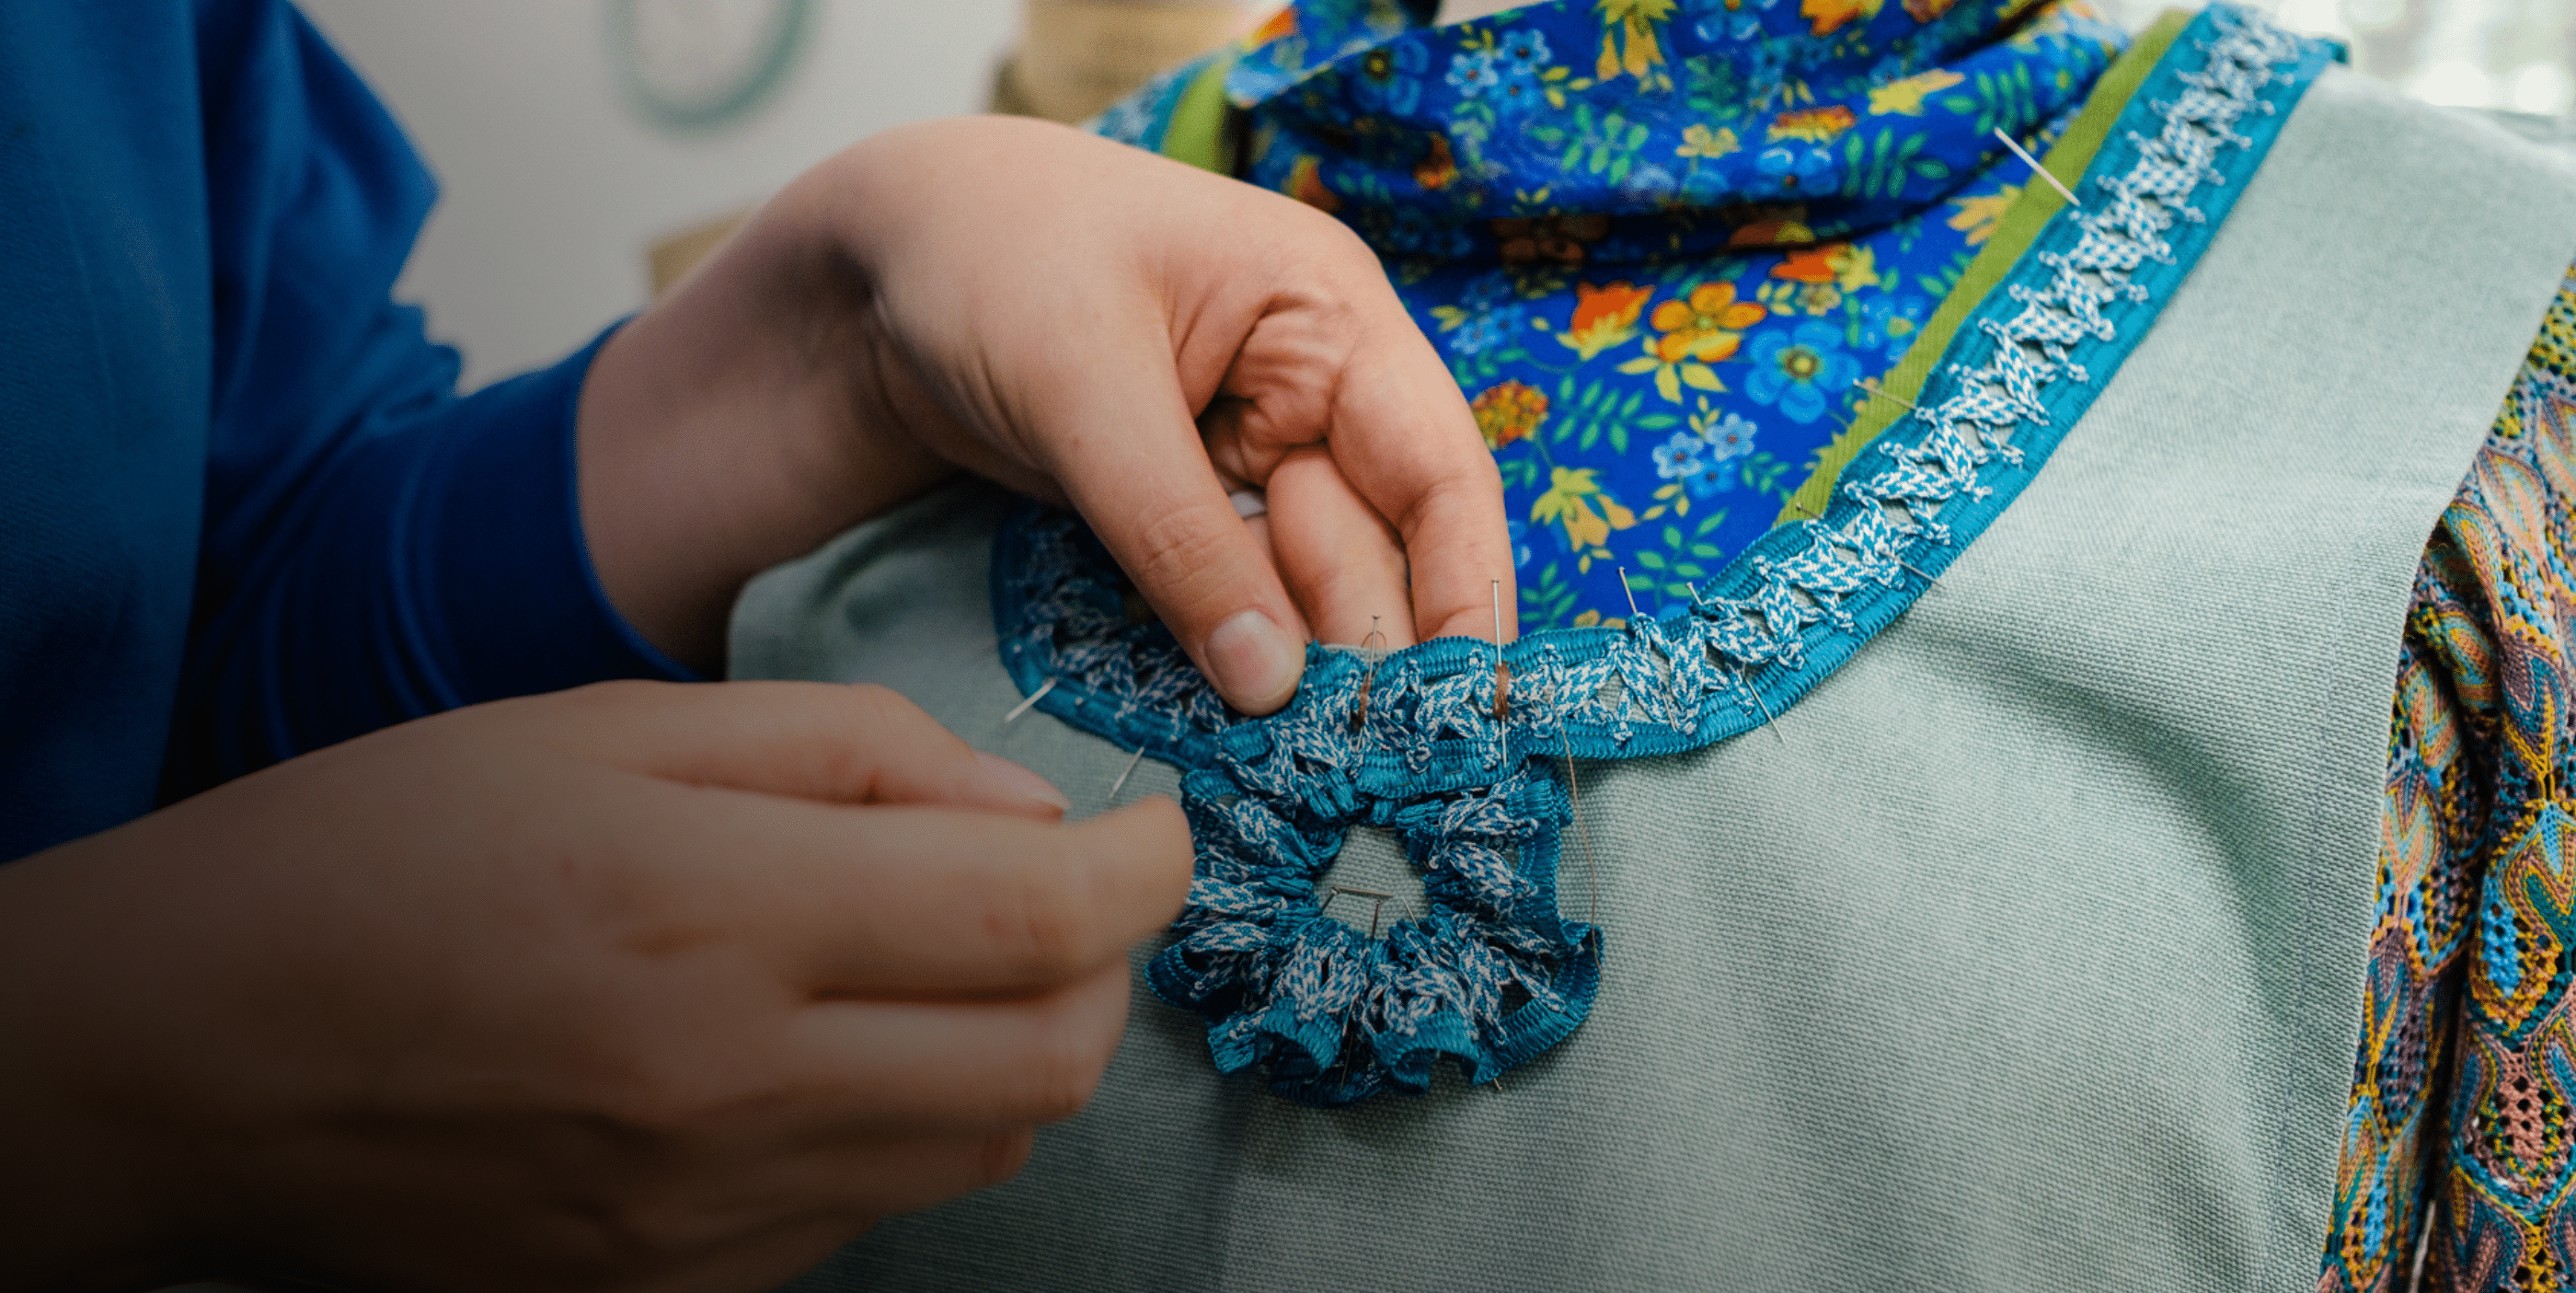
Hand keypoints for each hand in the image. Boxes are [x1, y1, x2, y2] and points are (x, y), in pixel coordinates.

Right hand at [0, 681, 1187, 1291]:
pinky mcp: (679, 1289)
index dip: (1144, 866)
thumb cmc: (388, 850)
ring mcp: (710, 1219)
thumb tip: (1029, 806)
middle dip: (1106, 965)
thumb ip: (851, 754)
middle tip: (1062, 890)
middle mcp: (734, 1092)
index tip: (1153, 826)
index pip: (1040, 917)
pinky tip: (830, 1050)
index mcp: (718, 915)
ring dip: (1018, 1043)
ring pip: (985, 1144)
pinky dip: (909, 1122)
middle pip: (1052, 1059)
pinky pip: (878, 1210)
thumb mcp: (619, 729)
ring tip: (940, 958)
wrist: (190, 1051)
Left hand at [577, 115, 1515, 709]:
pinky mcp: (1183, 514)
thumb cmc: (981, 258)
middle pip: (1376, 549)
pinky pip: (1233, 603)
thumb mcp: (1084, 390)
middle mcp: (1310, 390)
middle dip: (1373, 660)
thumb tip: (1274, 687)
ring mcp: (1246, 459)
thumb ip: (1180, 540)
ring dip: (1306, 680)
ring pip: (1305, 592)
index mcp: (1325, 315)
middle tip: (1365, 778)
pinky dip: (1237, 665)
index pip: (1439, 468)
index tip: (1468, 709)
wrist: (854, 267)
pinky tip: (1245, 736)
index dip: (1467, 591)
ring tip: (1311, 779)